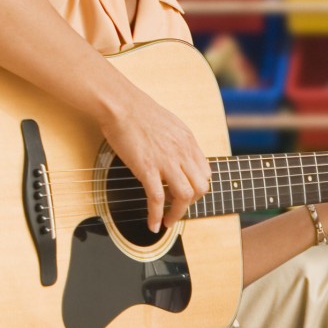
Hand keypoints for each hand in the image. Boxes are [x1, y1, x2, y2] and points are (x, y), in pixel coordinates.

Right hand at [100, 92, 210, 233]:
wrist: (120, 104)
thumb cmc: (139, 112)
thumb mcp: (171, 124)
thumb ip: (178, 142)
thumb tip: (178, 156)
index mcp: (189, 142)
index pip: (206, 173)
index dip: (198, 187)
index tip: (187, 194)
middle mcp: (182, 153)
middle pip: (201, 188)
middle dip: (192, 203)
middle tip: (178, 208)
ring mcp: (166, 161)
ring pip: (184, 196)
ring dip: (177, 213)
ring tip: (168, 220)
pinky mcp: (146, 168)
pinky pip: (156, 198)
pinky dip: (156, 215)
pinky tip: (153, 224)